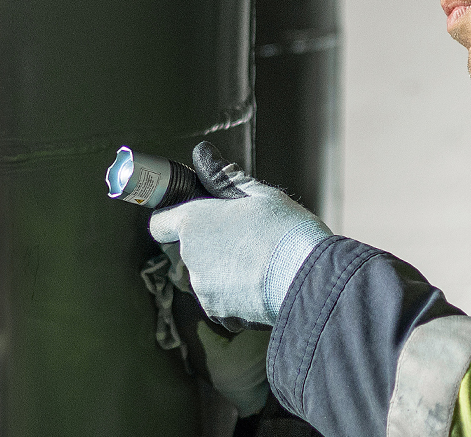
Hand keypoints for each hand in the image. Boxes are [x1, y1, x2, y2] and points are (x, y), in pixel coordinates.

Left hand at [149, 141, 331, 327]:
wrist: (309, 281)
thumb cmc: (285, 230)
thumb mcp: (260, 195)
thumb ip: (225, 178)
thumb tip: (204, 155)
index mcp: (193, 223)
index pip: (160, 223)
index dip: (173, 218)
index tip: (194, 216)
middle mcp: (190, 258)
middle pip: (189, 250)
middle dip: (211, 244)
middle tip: (246, 237)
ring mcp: (204, 290)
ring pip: (208, 276)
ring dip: (225, 270)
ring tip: (261, 262)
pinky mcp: (221, 314)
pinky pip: (223, 302)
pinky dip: (237, 295)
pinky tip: (263, 285)